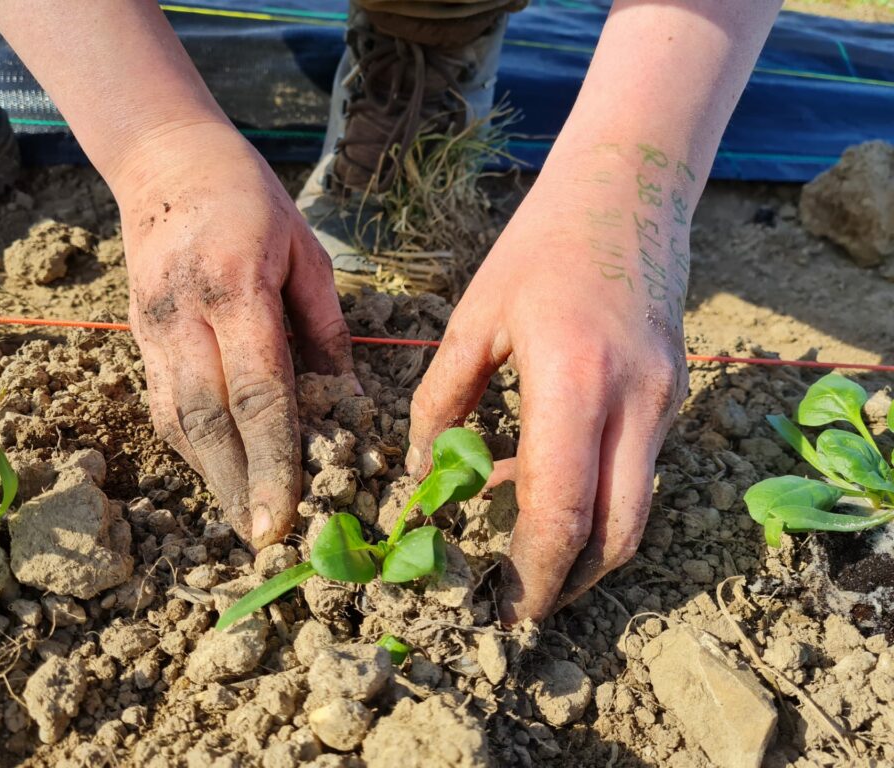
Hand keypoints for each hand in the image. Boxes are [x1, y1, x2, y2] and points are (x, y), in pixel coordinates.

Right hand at [117, 121, 354, 547]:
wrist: (164, 161)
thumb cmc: (250, 199)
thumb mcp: (305, 251)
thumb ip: (326, 328)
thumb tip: (347, 399)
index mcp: (234, 289)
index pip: (257, 394)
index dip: (274, 461)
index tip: (285, 518)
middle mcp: (184, 316)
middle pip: (208, 423)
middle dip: (238, 490)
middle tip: (266, 543)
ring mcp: (151, 329)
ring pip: (178, 422)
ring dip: (212, 479)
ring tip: (246, 523)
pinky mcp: (138, 337)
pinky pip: (166, 405)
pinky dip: (194, 447)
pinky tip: (221, 474)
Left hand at [408, 149, 690, 621]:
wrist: (628, 189)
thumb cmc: (540, 246)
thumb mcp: (475, 318)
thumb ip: (443, 399)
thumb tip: (422, 471)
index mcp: (575, 379)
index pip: (560, 509)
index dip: (533, 572)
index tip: (501, 606)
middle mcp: (634, 401)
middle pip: (616, 533)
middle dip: (568, 582)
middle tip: (518, 602)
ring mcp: (665, 401)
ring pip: (634, 510)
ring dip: (583, 544)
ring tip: (522, 547)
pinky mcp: (673, 395)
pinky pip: (637, 472)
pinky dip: (594, 497)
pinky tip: (542, 478)